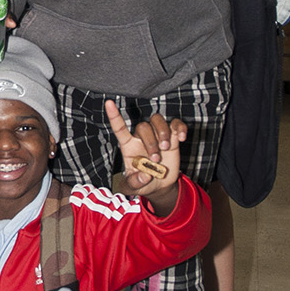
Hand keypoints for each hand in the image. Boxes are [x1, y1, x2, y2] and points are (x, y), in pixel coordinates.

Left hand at [104, 99, 186, 215]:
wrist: (159, 185)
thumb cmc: (142, 183)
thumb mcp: (133, 187)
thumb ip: (134, 183)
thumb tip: (145, 176)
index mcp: (128, 146)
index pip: (120, 128)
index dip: (114, 116)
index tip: (108, 103)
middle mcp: (141, 137)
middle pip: (143, 126)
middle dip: (150, 142)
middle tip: (155, 159)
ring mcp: (157, 135)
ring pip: (157, 120)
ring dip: (162, 132)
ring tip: (165, 148)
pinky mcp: (172, 137)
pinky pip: (176, 124)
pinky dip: (180, 128)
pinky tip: (181, 138)